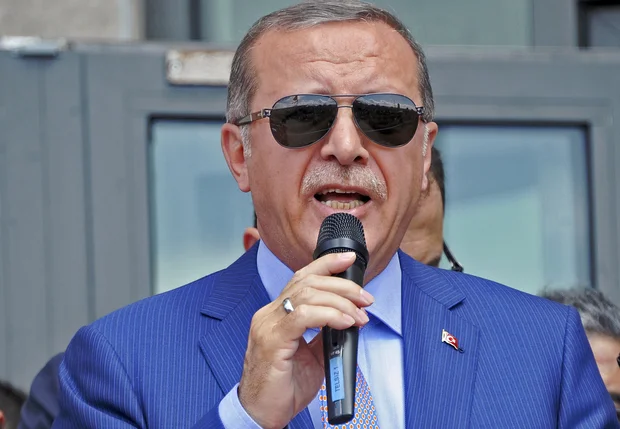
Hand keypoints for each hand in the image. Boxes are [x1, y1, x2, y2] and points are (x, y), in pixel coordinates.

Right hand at [238, 252, 373, 428]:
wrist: (261, 414)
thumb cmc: (283, 387)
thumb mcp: (310, 356)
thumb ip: (324, 335)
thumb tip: (349, 319)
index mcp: (276, 314)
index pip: (300, 277)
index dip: (325, 263)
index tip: (348, 259)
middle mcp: (269, 314)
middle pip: (307, 282)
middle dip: (342, 285)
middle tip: (365, 298)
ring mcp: (268, 325)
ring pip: (307, 294)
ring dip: (341, 301)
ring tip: (359, 314)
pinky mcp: (272, 340)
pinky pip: (303, 316)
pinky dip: (329, 315)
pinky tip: (345, 322)